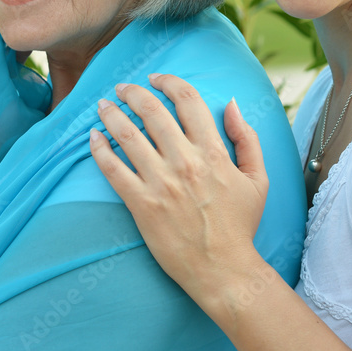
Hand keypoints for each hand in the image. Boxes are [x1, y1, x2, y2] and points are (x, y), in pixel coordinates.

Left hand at [90, 74, 268, 302]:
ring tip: (103, 105)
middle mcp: (186, 162)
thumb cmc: (240, 225)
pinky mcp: (142, 205)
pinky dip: (100, 150)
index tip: (156, 79)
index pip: (187, 100)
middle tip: (123, 88)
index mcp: (214, 152)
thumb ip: (246, 138)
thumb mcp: (258, 178)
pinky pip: (114, 170)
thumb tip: (231, 103)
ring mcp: (161, 183)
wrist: (224, 271)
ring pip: (129, 135)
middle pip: (153, 112)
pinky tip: (93, 138)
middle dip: (133, 92)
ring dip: (112, 115)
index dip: (169, 82)